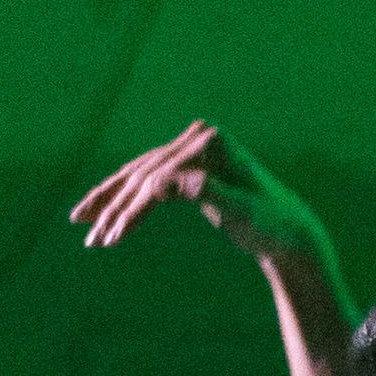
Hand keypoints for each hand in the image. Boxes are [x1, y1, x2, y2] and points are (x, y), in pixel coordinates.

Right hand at [71, 120, 336, 281]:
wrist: (290, 232)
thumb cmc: (271, 224)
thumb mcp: (242, 213)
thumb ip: (206, 193)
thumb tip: (162, 184)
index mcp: (210, 142)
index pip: (158, 177)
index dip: (131, 209)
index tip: (111, 238)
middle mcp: (199, 138)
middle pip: (143, 173)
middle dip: (112, 207)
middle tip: (88, 237)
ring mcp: (192, 150)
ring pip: (139, 175)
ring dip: (110, 202)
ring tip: (84, 226)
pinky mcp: (189, 167)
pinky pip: (149, 181)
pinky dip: (127, 200)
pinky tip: (108, 216)